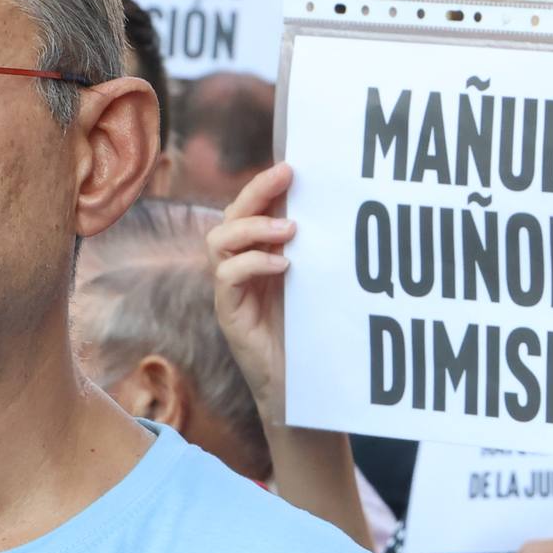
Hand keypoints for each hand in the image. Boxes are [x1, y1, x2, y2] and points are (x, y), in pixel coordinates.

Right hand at [207, 161, 296, 422]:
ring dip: (251, 227)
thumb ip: (316, 250)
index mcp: (259, 254)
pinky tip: (282, 264)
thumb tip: (333, 206)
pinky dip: (252, 263)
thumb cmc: (312, 332)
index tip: (293, 167)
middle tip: (287, 175)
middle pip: (230, 216)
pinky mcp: (229, 314)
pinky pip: (226, 276)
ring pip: (218, 240)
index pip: (250, 208)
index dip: (264, 185)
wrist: (302, 386)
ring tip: (287, 230)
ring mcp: (231, 290)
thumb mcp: (316, 282)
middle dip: (256, 191)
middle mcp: (239, 267)